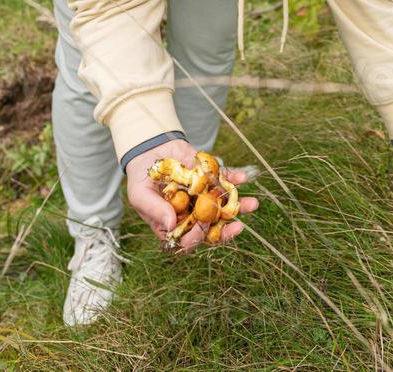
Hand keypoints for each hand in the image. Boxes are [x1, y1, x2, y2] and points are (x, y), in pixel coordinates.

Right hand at [124, 140, 260, 252]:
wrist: (149, 152)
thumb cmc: (141, 180)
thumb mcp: (141, 196)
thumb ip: (155, 211)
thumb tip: (172, 226)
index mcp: (175, 226)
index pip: (189, 240)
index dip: (197, 239)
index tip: (202, 229)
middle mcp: (193, 215)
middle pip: (212, 228)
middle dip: (227, 229)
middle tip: (238, 227)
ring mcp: (204, 198)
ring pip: (224, 206)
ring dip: (239, 206)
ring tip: (252, 204)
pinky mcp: (211, 179)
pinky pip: (226, 180)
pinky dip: (235, 178)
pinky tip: (242, 176)